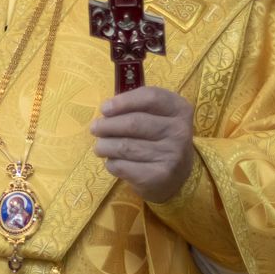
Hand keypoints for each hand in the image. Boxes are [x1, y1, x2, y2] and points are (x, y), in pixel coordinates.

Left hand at [90, 85, 195, 201]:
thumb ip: (136, 107)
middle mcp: (180, 131)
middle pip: (134, 123)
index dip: (123, 101)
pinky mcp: (160, 176)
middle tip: (95, 128)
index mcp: (180, 109)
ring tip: (99, 147)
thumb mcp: (157, 116)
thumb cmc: (160, 138)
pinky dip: (111, 163)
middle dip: (107, 125)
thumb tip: (106, 110)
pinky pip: (124, 166)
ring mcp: (172, 155)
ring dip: (104, 146)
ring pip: (125, 146)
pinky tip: (112, 161)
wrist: (178, 175)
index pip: (150, 97)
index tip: (104, 108)